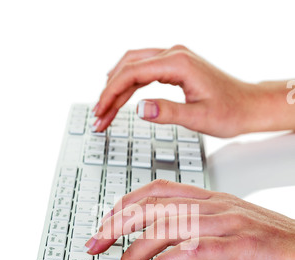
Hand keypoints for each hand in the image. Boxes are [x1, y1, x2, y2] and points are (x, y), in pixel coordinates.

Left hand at [85, 180, 294, 259]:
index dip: (127, 203)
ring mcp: (230, 223)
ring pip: (168, 228)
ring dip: (134, 252)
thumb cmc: (277, 248)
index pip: (160, 190)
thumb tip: (170, 245)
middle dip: (118, 224)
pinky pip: (193, 251)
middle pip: (155, 206)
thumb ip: (203, 231)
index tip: (107, 221)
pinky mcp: (242, 246)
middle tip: (95, 244)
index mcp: (215, 199)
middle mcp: (218, 205)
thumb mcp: (234, 232)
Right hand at [92, 45, 258, 136]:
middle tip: (98, 116)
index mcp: (178, 63)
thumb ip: (168, 112)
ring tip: (104, 110)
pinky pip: (143, 70)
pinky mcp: (175, 66)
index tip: (100, 112)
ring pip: (133, 66)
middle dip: (109, 92)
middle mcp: (174, 55)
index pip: (132, 73)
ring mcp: (174, 58)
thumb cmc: (230, 111)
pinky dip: (128, 84)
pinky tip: (119, 96)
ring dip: (116, 87)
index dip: (111, 94)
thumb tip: (139, 109)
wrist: (248, 106)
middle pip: (128, 66)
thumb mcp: (199, 117)